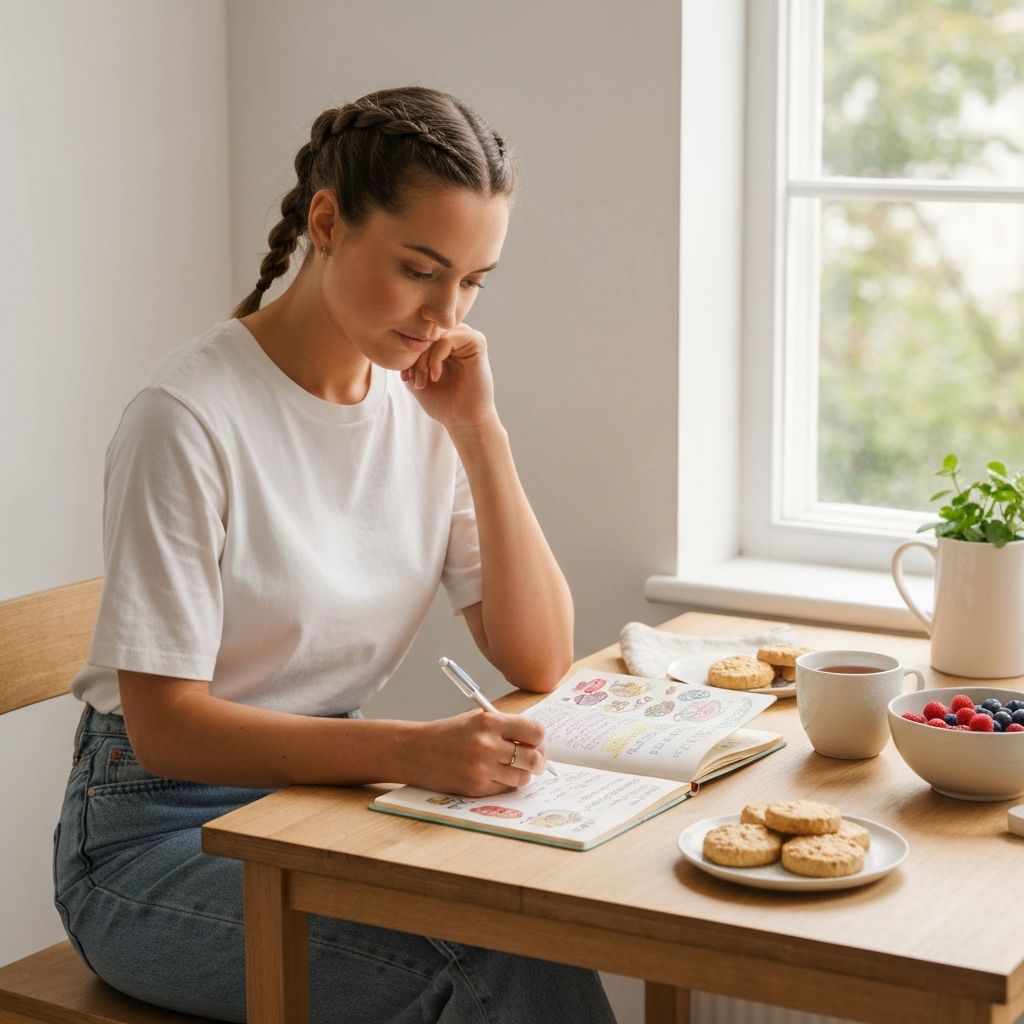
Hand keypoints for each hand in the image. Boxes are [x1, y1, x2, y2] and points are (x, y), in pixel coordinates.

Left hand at [400, 323, 498, 431]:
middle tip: (411, 379)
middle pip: (426, 332)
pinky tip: (435, 377)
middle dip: (414, 356)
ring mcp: (467, 338)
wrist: (462, 420)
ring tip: (421, 381)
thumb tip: (399, 336)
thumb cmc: (441, 401)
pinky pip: (448, 338)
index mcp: (444, 341)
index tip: (405, 378)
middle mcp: (456, 336)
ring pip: (435, 335)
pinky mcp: (477, 343)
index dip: (408, 352)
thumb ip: (409, 355)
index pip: (419, 333)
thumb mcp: (416, 376)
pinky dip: (436, 357)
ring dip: (423, 359)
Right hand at [408, 710, 548, 796]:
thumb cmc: (448, 734)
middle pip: (533, 758)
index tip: (537, 741)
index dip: (540, 738)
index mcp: (489, 722)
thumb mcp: (476, 719)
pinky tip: (497, 775)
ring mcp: (481, 769)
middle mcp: (487, 745)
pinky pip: (504, 789)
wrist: (414, 751)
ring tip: (516, 768)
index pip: (534, 731)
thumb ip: (505, 727)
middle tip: (536, 760)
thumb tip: (535, 740)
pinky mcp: (475, 788)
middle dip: (539, 761)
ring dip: (523, 774)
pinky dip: (506, 783)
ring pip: (522, 778)